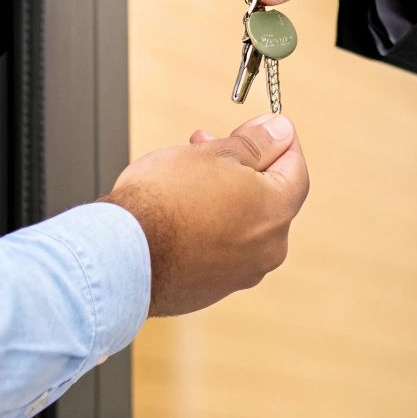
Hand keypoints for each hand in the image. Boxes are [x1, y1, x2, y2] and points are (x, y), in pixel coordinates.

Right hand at [101, 113, 308, 316]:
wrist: (120, 256)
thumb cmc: (162, 203)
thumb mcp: (214, 154)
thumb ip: (256, 143)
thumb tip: (279, 131)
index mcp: (275, 213)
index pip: (296, 169)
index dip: (278, 141)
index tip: (261, 128)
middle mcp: (267, 250)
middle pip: (268, 198)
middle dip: (244, 166)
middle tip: (215, 143)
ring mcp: (240, 274)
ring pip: (242, 223)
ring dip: (224, 195)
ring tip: (188, 174)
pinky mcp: (211, 289)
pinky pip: (220, 249)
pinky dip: (208, 228)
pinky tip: (180, 212)